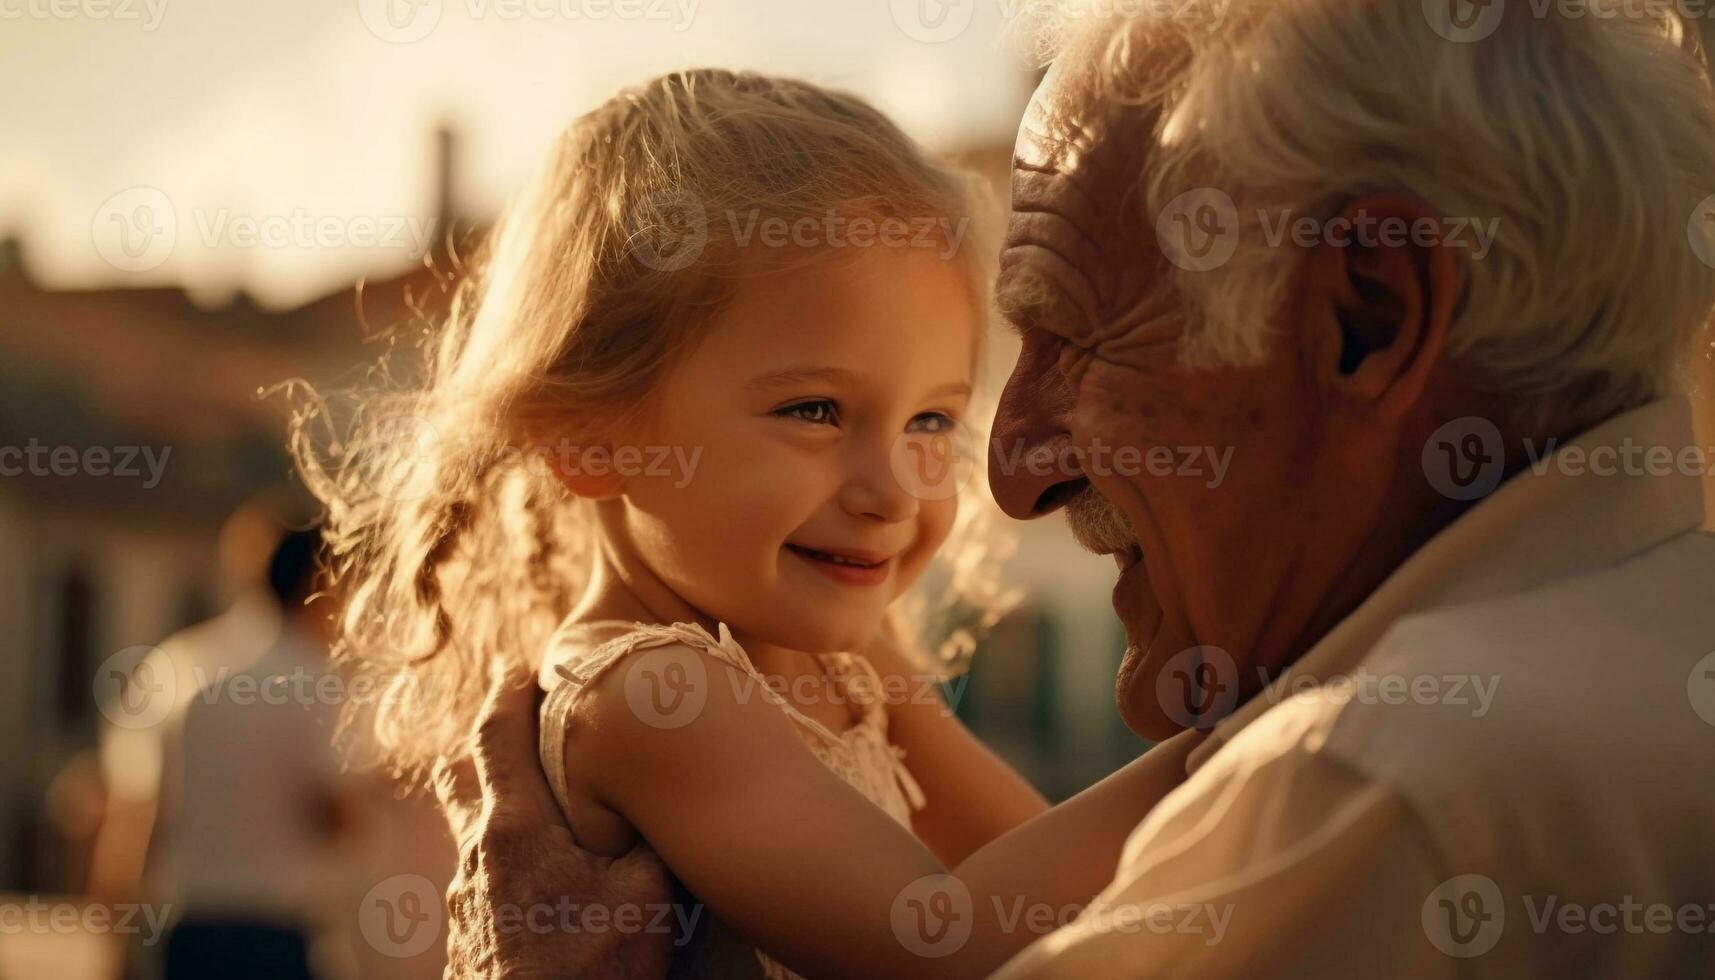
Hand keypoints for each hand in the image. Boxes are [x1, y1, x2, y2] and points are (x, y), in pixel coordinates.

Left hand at [433, 662, 673, 979]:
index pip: (494, 735)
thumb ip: (649, 836)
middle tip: (520, 723)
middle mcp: (477, 858)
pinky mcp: (470, 941)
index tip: (520, 665)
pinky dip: (511, 859)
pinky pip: (485, 878)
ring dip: (505, 807)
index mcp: (514, 829)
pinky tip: (548, 881)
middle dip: (488, 743)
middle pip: (463, 776)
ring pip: (476, 833)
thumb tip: (664, 799)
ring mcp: (467, 903)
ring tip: (551, 808)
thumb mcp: (645, 897)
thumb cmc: (590, 971)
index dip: (506, 691)